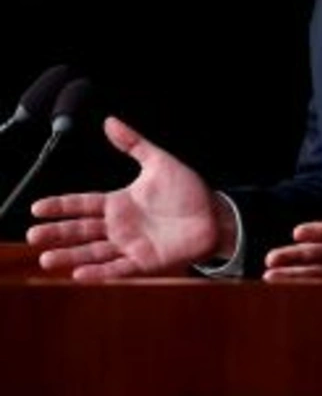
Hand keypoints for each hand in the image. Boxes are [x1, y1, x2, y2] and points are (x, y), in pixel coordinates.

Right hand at [27, 117, 223, 279]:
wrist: (215, 216)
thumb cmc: (188, 192)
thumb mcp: (159, 162)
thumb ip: (134, 143)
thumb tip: (110, 122)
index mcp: (119, 203)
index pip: (82, 204)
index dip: (60, 206)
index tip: (37, 207)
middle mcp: (120, 226)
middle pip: (80, 229)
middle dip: (57, 233)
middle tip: (33, 235)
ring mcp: (130, 245)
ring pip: (93, 251)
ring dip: (70, 255)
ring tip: (47, 259)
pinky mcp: (145, 261)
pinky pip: (118, 268)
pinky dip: (99, 271)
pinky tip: (80, 273)